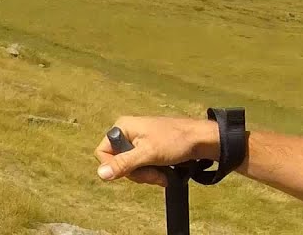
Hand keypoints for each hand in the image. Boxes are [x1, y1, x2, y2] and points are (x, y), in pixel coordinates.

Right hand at [94, 115, 217, 186]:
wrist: (202, 140)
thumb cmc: (177, 140)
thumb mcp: (148, 154)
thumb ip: (124, 163)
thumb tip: (101, 173)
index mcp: (123, 127)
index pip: (102, 152)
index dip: (115, 166)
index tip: (132, 170)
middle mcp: (129, 132)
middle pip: (118, 163)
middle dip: (137, 173)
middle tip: (153, 174)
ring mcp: (139, 141)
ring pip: (131, 167)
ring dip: (147, 175)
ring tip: (162, 174)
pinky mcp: (150, 149)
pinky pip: (143, 166)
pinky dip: (152, 172)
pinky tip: (164, 173)